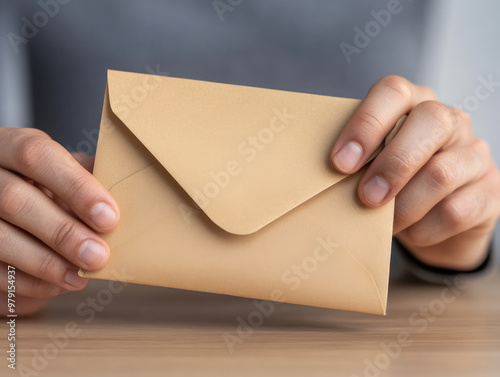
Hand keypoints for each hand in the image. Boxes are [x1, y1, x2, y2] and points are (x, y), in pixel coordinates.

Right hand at [0, 128, 119, 315]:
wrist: (3, 206)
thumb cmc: (40, 184)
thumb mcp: (59, 170)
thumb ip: (85, 175)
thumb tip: (128, 184)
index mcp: (10, 147)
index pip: (37, 156)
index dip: (76, 187)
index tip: (109, 217)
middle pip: (16, 200)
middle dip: (63, 232)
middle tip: (99, 255)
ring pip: (0, 238)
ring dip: (46, 263)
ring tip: (81, 277)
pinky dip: (29, 282)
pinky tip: (58, 285)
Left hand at [331, 76, 499, 270]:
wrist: (434, 222)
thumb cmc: (392, 184)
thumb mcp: (372, 164)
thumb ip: (357, 161)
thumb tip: (322, 178)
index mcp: (414, 104)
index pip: (394, 91)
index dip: (366, 123)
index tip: (340, 163)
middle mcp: (450, 121)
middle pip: (431, 121)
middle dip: (392, 165)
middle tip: (366, 197)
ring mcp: (475, 154)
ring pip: (441, 173)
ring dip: (403, 206)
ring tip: (383, 224)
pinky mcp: (490, 192)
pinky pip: (456, 211)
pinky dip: (423, 229)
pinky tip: (409, 232)